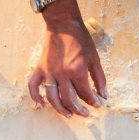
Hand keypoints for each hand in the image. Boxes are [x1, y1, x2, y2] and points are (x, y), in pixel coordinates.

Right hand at [27, 0, 107, 117]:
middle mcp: (62, 74)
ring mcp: (49, 72)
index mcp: (77, 71)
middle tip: (86, 114)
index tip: (97, 104)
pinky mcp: (40, 68)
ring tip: (69, 115)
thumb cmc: (81, 39)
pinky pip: (34, 86)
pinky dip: (36, 97)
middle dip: (79, 110)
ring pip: (53, 98)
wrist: (63, 24)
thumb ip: (100, 78)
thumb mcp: (94, 58)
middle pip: (69, 99)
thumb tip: (104, 96)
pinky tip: (41, 105)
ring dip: (61, 109)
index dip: (92, 101)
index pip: (85, 93)